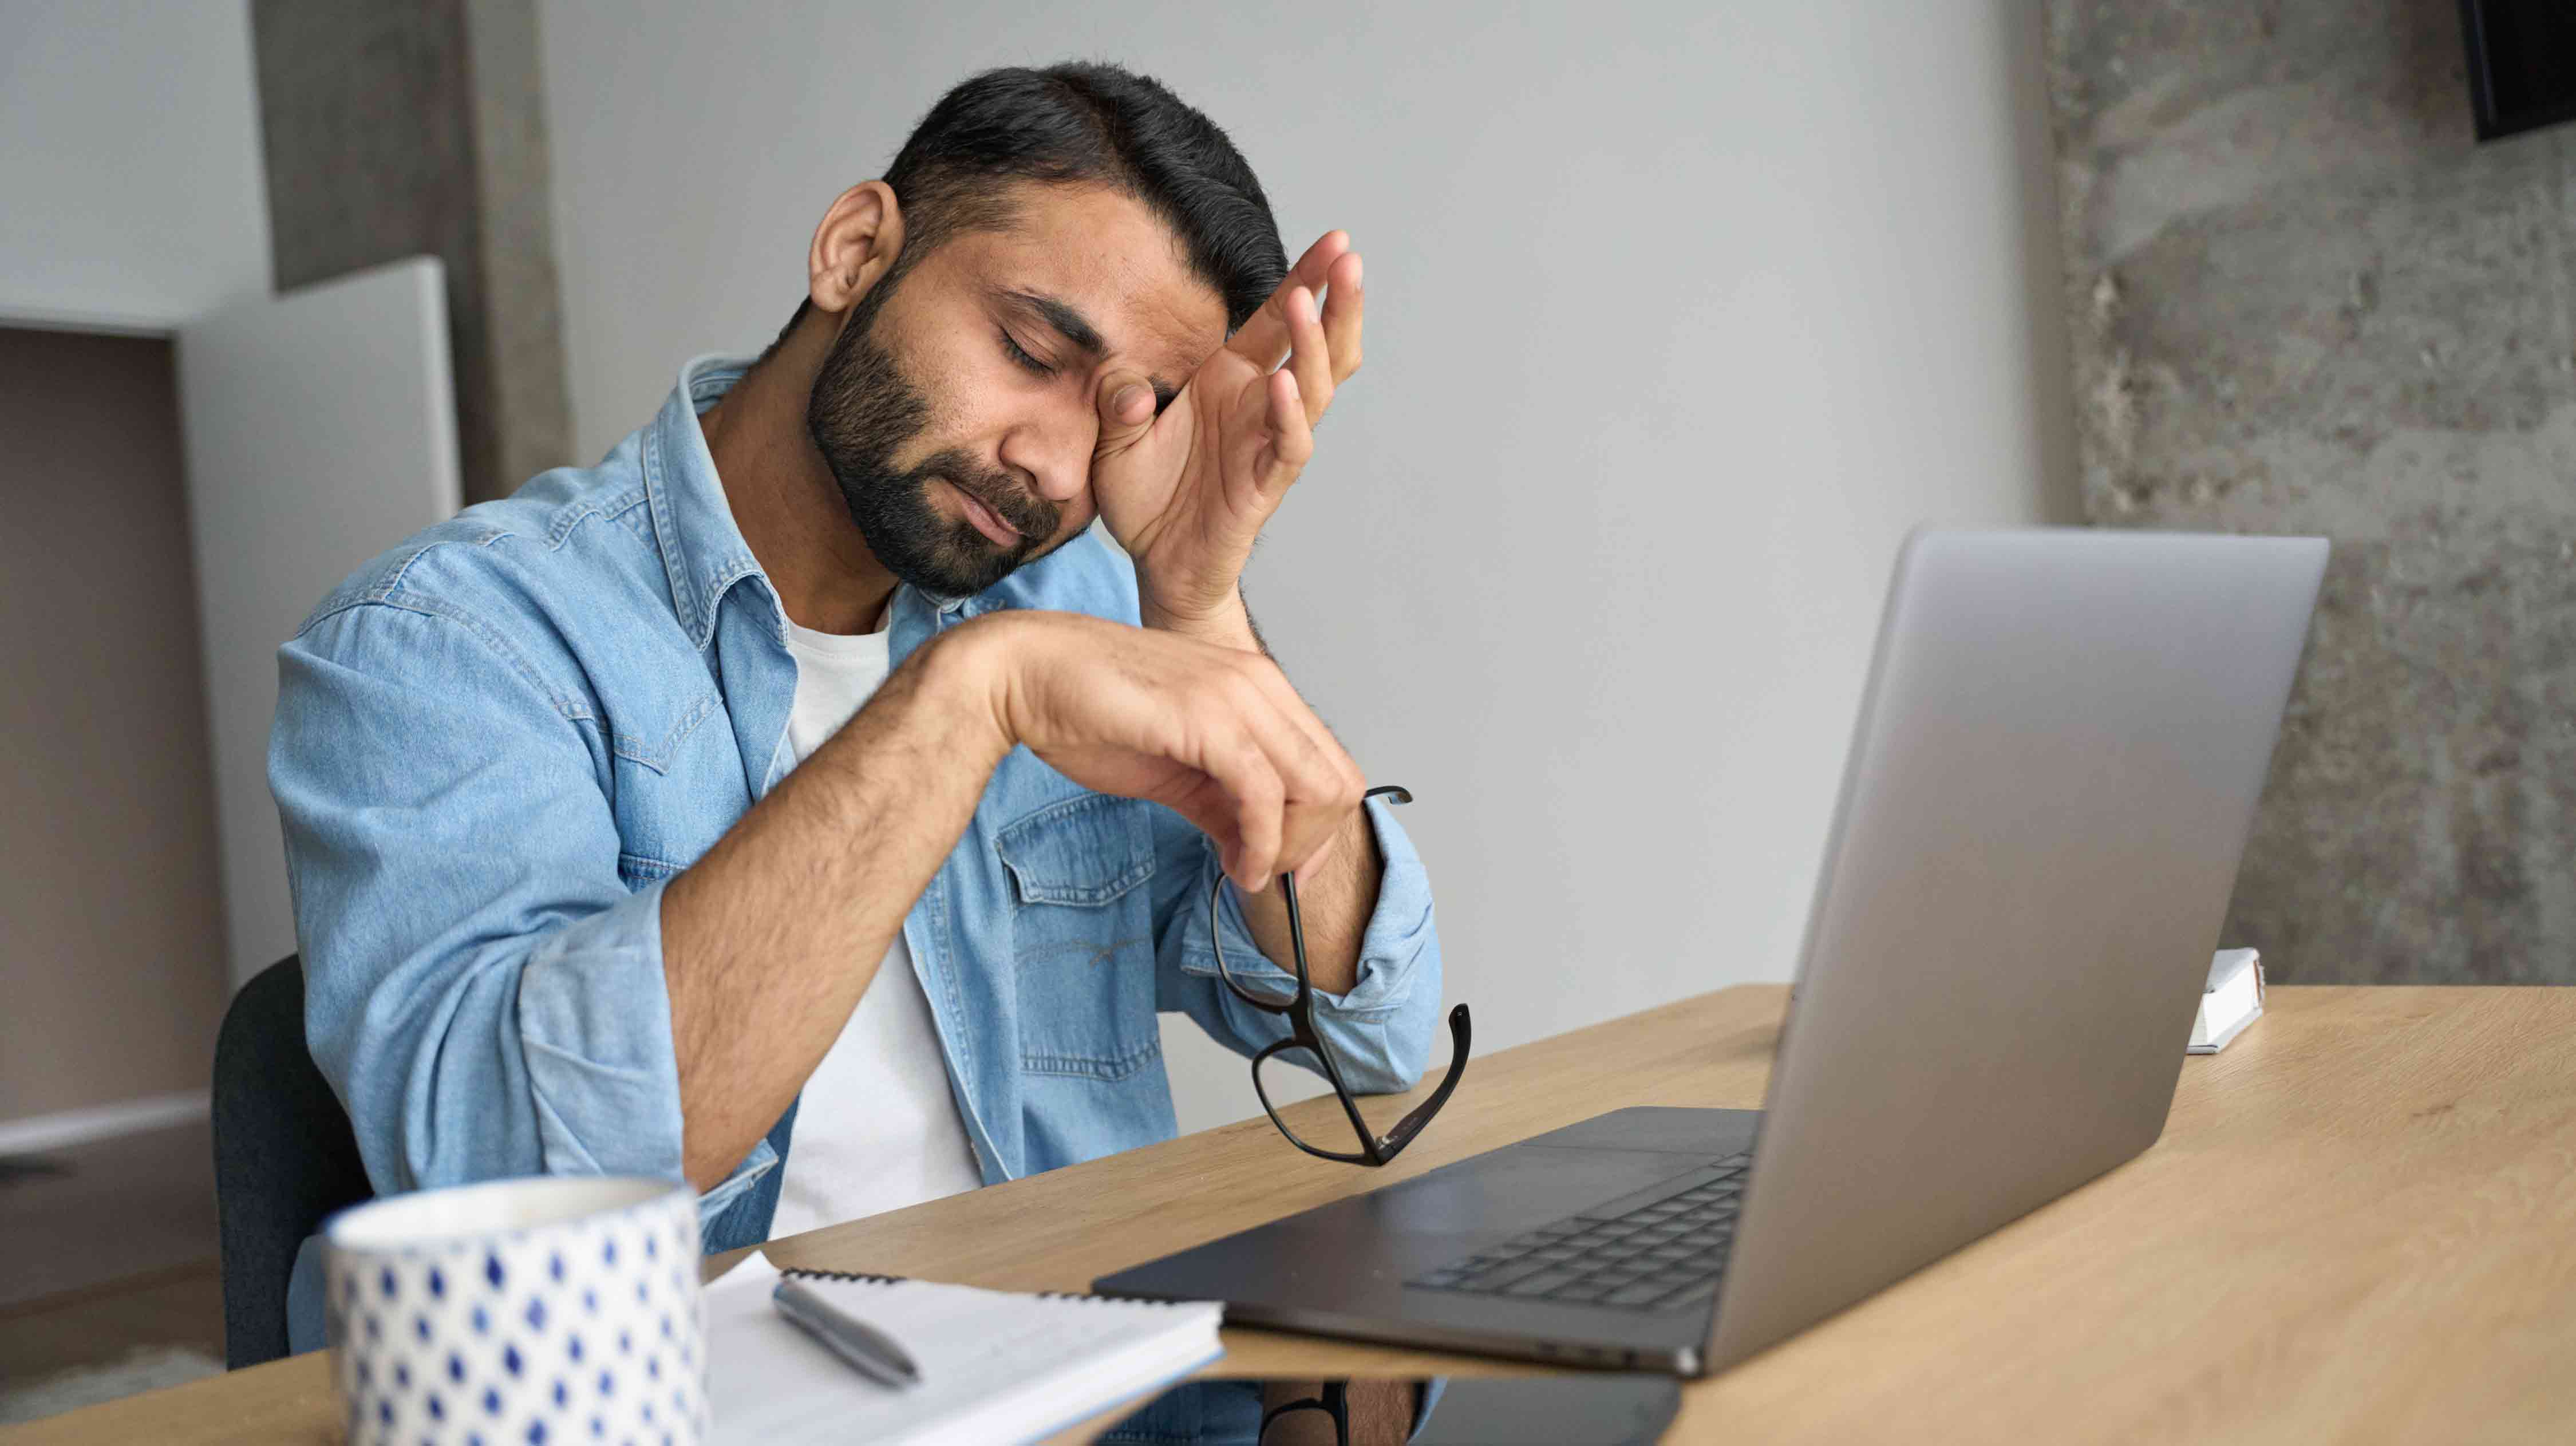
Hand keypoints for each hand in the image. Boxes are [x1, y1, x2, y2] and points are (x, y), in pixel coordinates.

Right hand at [945, 610, 1365, 888]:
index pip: (1329, 764)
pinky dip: (1262, 845)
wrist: (1023, 675)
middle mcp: (1259, 684)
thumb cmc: (1087, 712)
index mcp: (1256, 687)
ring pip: (1316, 788)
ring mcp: (1238, 696)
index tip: (1288, 871)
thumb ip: (1222, 802)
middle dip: (1312, 845)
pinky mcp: (1208, 718)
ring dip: (1289, 850)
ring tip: (1246, 872)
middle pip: (1338, 781)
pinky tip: (1235, 866)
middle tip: (1264, 874)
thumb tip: (1254, 847)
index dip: (1322, 830)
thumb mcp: (1174, 768)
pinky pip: (1264, 794)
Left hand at [1090, 231, 1365, 627]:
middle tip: (1349, 257)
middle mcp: (1257, 403)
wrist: (1156, 564)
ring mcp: (1268, 442)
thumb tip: (1125, 389)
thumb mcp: (1111, 440)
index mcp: (1228, 379)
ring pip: (1313, 387)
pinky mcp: (1265, 484)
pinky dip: (1288, 414)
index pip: (1276, 320)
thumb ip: (1116, 406)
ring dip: (1313, 344)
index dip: (1307, 279)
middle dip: (1336, 301)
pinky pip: (1289, 444)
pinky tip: (1280, 382)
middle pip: (1316, 345)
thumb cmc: (1144, 497)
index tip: (1335, 240)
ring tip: (1309, 302)